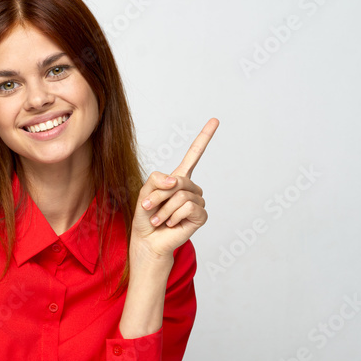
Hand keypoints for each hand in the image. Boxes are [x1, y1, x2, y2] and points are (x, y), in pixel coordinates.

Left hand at [132, 118, 218, 260]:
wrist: (147, 241)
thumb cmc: (146, 217)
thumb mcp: (145, 192)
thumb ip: (157, 180)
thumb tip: (176, 180)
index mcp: (178, 179)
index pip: (194, 155)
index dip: (204, 138)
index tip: (215, 120)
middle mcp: (191, 188)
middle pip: (178, 180)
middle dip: (159, 195)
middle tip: (149, 208)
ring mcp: (198, 202)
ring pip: (181, 195)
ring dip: (165, 209)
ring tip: (159, 220)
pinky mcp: (201, 216)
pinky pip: (188, 207)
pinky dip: (174, 216)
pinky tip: (171, 224)